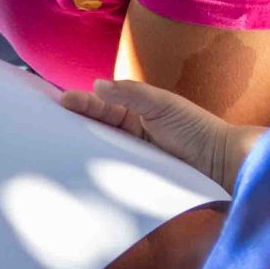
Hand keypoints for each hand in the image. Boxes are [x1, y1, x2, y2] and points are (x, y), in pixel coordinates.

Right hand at [61, 79, 256, 191]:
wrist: (223, 166)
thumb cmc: (196, 129)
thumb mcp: (162, 104)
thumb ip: (131, 93)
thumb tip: (97, 85)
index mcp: (134, 113)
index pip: (101, 106)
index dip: (82, 103)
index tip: (62, 101)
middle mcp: (129, 136)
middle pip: (95, 130)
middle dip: (72, 127)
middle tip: (46, 125)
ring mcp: (131, 160)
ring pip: (99, 154)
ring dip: (81, 152)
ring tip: (55, 151)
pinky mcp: (135, 183)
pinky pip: (111, 178)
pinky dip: (97, 176)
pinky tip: (81, 176)